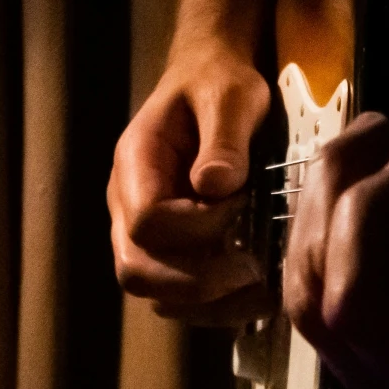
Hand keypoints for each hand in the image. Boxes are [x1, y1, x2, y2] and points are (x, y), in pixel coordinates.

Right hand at [108, 38, 273, 323]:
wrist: (210, 81)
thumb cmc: (218, 85)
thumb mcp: (231, 95)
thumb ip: (224, 137)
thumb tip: (217, 186)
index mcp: (135, 164)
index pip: (146, 221)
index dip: (195, 227)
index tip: (242, 204)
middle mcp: (127, 205)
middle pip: (136, 270)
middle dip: (196, 282)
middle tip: (252, 270)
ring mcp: (144, 233)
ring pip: (156, 293)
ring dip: (208, 305)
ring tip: (261, 290)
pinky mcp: (172, 249)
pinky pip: (180, 296)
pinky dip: (216, 306)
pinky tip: (258, 293)